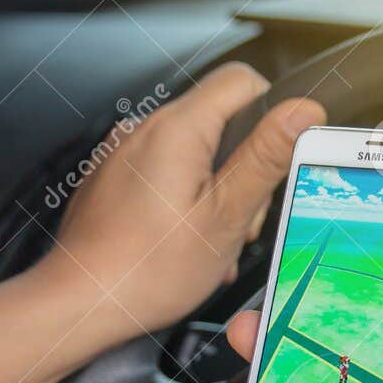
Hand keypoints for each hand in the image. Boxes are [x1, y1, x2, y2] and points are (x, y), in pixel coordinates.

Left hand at [42, 64, 323, 335]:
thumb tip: (303, 110)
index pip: (243, 79)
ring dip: (214, 190)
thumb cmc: (145, 272)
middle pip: (219, 120)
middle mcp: (144, 129)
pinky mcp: (112, 176)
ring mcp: (123, 151)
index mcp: (177, 129)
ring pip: (193, 150)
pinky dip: (183, 199)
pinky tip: (181, 240)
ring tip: (208, 239)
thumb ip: (266, 156)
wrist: (79, 303)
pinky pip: (162, 171)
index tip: (276, 157)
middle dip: (242, 168)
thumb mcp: (226, 216)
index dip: (272, 112)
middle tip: (240, 220)